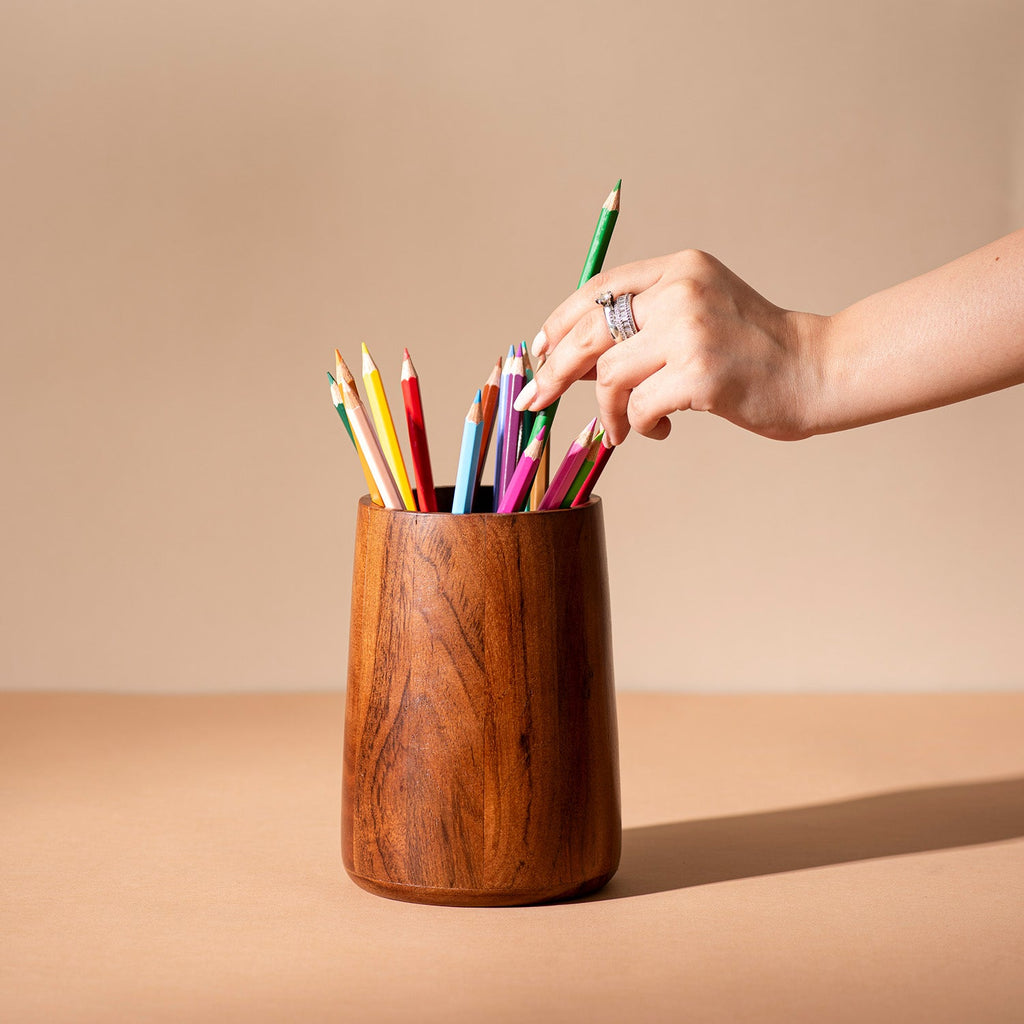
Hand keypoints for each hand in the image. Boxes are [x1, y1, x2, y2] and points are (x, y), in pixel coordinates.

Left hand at [515, 249, 828, 443]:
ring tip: (622, 429)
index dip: (558, 323)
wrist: (815, 370)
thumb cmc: (753, 351)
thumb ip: (642, 328)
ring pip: (608, 375)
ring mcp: (691, 331)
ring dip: (607, 412)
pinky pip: (638, 407)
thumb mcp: (697, 317)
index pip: (598, 290)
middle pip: (588, 333)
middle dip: (553, 371)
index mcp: (679, 269)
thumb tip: (570, 363)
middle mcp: (682, 292)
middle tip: (537, 401)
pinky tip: (660, 431)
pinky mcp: (699, 374)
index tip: (537, 352)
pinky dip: (638, 426)